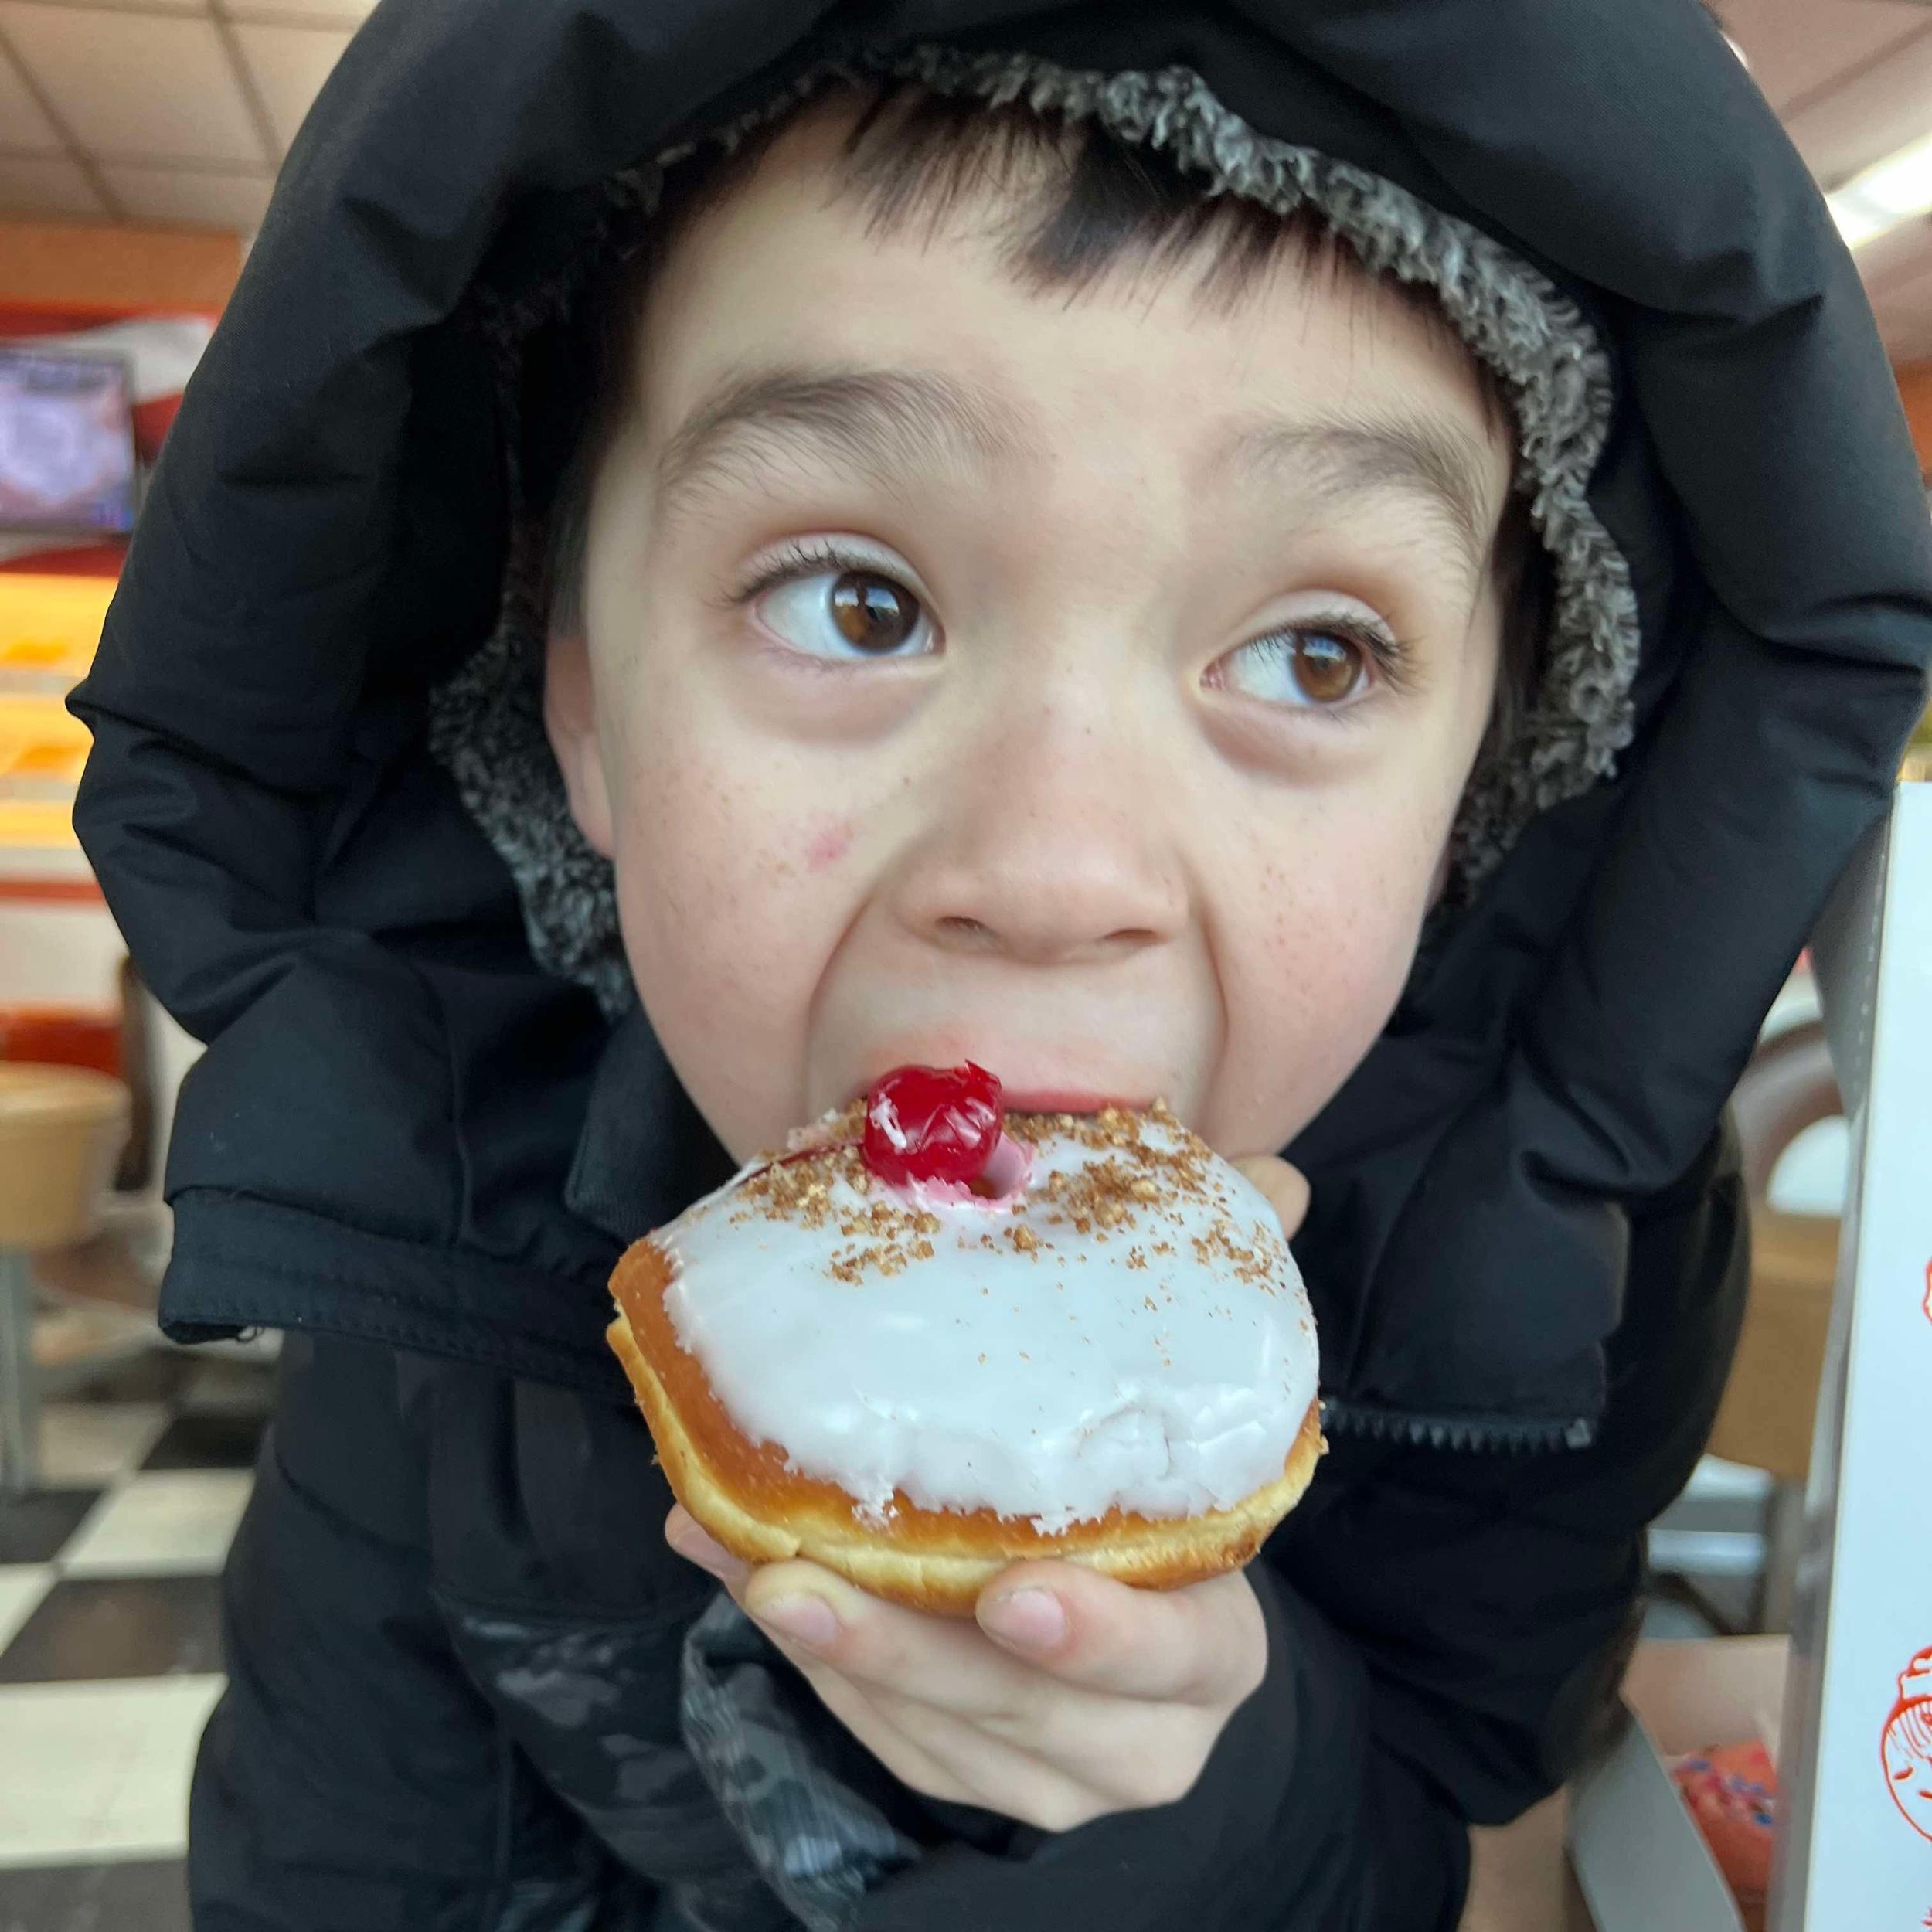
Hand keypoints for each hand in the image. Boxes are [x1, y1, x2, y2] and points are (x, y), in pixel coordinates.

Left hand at [666, 1154, 1308, 1833]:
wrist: (1157, 1656)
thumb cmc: (1173, 1516)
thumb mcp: (1206, 1433)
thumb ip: (1226, 1313)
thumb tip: (1274, 1177)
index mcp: (1213, 1650)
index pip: (1176, 1656)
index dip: (1102, 1635)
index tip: (1017, 1591)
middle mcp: (1136, 1737)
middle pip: (1015, 1708)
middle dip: (897, 1646)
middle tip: (791, 1572)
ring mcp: (1038, 1777)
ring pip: (919, 1727)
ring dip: (816, 1639)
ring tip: (729, 1545)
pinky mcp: (955, 1778)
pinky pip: (868, 1728)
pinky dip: (801, 1648)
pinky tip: (726, 1555)